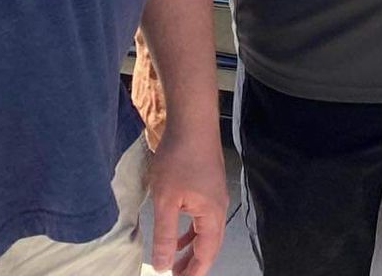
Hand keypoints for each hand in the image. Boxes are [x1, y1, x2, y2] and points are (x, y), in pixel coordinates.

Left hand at [146, 126, 226, 275]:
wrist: (191, 122)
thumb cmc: (179, 158)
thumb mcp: (166, 200)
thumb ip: (166, 234)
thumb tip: (163, 264)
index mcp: (211, 214)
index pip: (206, 254)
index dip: (193, 272)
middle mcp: (218, 207)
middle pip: (209, 244)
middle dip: (192, 263)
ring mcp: (214, 195)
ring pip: (204, 230)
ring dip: (190, 247)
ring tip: (173, 260)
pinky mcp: (207, 184)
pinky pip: (200, 216)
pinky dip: (189, 229)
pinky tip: (176, 230)